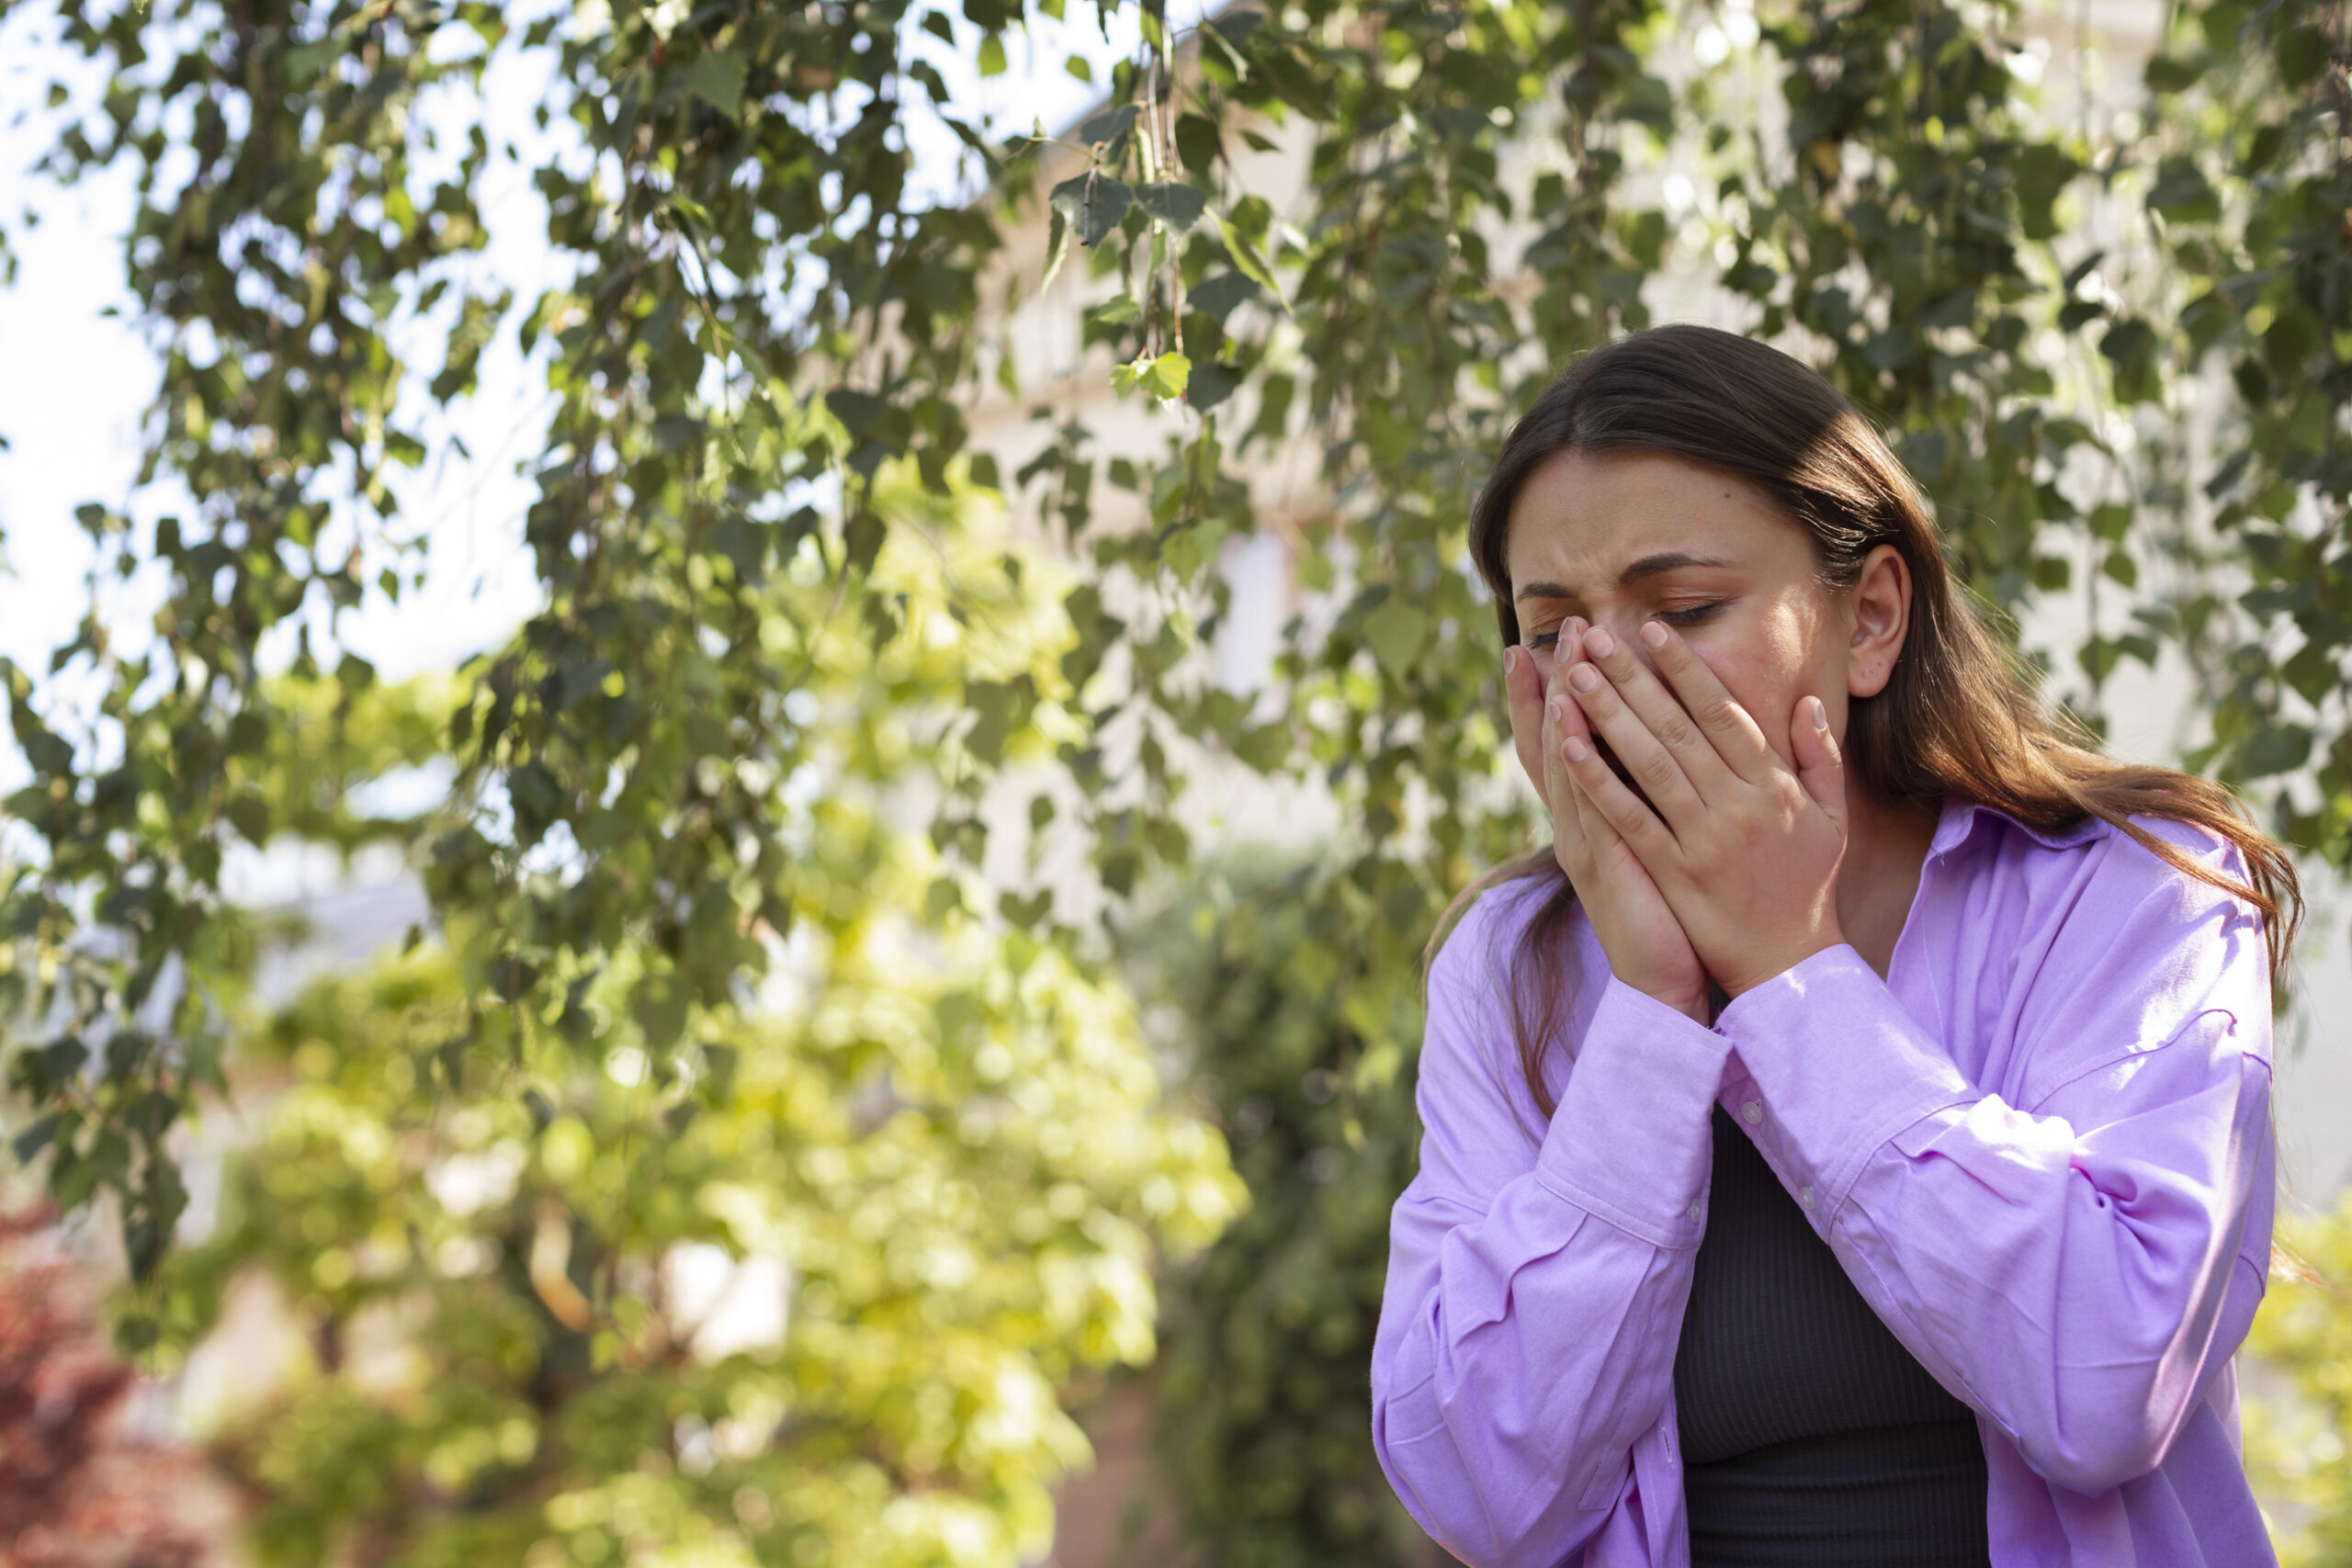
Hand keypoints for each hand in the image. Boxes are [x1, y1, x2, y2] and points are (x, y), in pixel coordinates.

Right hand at [1504, 621, 1709, 1023]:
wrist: (1663, 982)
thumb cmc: (1668, 914)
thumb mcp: (1656, 844)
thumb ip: (1653, 798)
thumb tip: (1662, 748)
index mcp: (1593, 817)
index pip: (1565, 745)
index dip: (1551, 696)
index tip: (1546, 646)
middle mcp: (1578, 823)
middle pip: (1557, 743)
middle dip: (1558, 683)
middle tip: (1563, 629)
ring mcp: (1585, 842)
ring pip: (1566, 766)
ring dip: (1563, 710)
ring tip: (1564, 659)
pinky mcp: (1604, 864)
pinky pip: (1586, 806)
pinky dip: (1575, 766)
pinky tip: (1570, 729)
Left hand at [1554, 620, 1846, 997]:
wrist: (1790, 965)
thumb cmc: (1808, 885)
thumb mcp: (1830, 817)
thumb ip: (1818, 756)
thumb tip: (1805, 702)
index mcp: (1771, 786)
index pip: (1722, 713)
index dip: (1685, 668)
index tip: (1652, 630)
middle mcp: (1736, 805)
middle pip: (1678, 728)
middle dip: (1633, 678)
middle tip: (1596, 638)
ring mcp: (1703, 840)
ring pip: (1649, 765)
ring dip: (1608, 716)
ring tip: (1574, 676)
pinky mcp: (1673, 872)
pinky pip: (1629, 818)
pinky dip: (1597, 780)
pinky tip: (1569, 746)